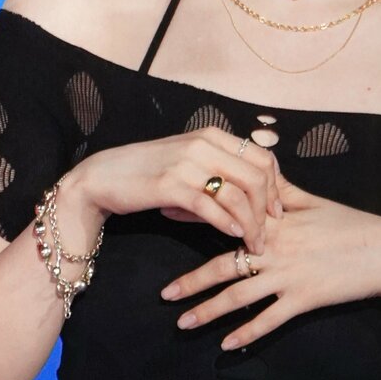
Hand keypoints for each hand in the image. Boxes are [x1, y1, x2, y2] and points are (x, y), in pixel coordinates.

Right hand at [73, 126, 281, 255]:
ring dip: (250, 224)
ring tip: (253, 244)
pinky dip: (227, 223)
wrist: (103, 177)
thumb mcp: (189, 160)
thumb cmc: (149, 172)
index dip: (276, 187)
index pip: (262, 158)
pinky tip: (233, 235)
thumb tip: (258, 192)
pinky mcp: (170, 185)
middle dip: (268, 209)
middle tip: (269, 233)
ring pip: (237, 194)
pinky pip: (210, 206)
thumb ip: (219, 168)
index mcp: (212, 135)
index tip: (277, 211)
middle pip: (256, 176)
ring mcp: (187, 163)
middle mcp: (203, 144)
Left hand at [160, 169, 380, 348]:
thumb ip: (281, 191)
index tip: (171, 222)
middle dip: (192, 282)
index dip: (198, 223)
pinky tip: (227, 345)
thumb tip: (259, 176)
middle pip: (224, 266)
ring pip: (239, 297)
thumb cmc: (352, 224)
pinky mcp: (304, 300)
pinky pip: (269, 321)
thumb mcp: (315, 202)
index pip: (228, 223)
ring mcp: (289, 276)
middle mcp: (276, 250)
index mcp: (276, 223)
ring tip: (183, 323)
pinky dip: (247, 334)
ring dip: (209, 312)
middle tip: (164, 294)